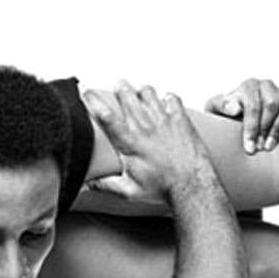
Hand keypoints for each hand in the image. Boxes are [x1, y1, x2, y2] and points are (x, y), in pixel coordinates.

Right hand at [83, 81, 217, 204]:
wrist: (192, 185)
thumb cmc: (165, 187)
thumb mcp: (130, 191)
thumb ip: (106, 185)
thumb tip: (88, 185)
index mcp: (129, 142)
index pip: (106, 115)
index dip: (93, 100)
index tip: (86, 92)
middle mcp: (145, 126)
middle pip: (127, 95)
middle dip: (120, 87)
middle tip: (117, 87)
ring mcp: (163, 120)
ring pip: (148, 92)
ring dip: (141, 90)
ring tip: (138, 91)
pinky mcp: (180, 119)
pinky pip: (171, 98)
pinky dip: (166, 97)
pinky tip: (164, 102)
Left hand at [204, 76, 278, 154]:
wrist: (236, 118)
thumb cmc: (225, 115)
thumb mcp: (214, 110)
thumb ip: (220, 105)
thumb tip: (234, 107)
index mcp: (248, 85)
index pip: (253, 105)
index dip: (251, 128)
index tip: (249, 148)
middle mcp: (266, 85)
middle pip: (271, 105)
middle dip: (265, 129)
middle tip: (259, 148)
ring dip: (278, 130)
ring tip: (268, 146)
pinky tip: (278, 136)